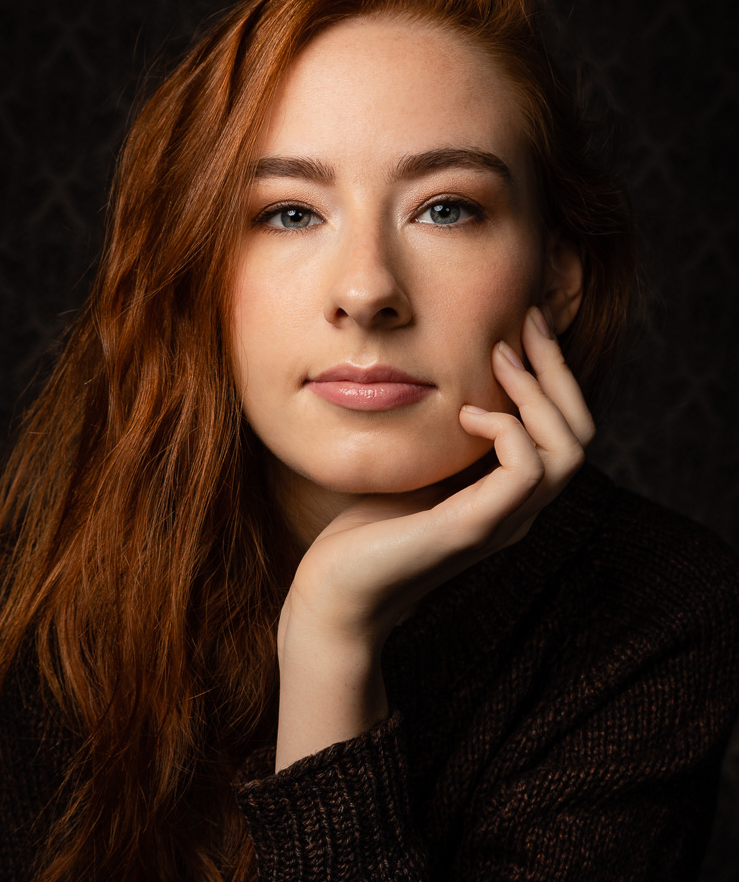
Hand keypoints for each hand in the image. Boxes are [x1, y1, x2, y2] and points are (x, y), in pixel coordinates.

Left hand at [274, 306, 594, 769]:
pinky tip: (465, 413)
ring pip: (567, 453)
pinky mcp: (471, 529)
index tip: (527, 323)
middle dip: (558, 371)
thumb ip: (451, 437)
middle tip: (525, 323)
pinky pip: (525, 472)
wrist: (335, 592)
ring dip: (537, 395)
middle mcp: (518, 510)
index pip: (564, 431)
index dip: (555, 374)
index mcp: (509, 495)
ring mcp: (501, 522)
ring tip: (498, 361)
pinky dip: (506, 429)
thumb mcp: (421, 467)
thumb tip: (459, 381)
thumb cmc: (369, 528)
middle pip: (579, 435)